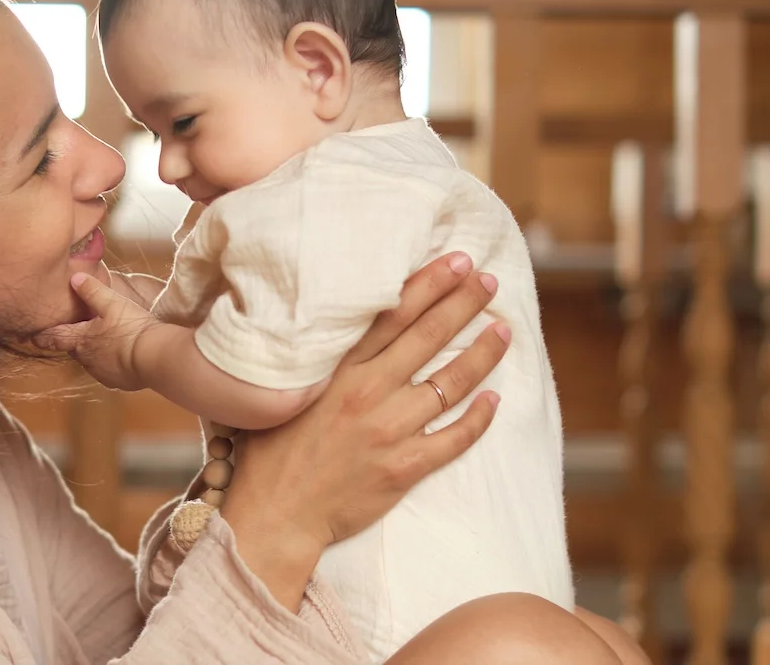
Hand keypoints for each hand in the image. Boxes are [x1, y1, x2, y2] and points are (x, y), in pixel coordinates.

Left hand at [34, 273, 157, 391]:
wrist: (154, 358)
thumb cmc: (130, 327)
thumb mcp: (111, 302)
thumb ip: (92, 290)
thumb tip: (74, 278)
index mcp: (80, 340)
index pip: (53, 338)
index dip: (42, 336)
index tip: (32, 336)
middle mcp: (86, 359)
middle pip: (73, 348)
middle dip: (74, 340)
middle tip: (77, 331)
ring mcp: (102, 373)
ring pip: (91, 360)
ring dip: (94, 352)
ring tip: (106, 341)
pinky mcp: (118, 382)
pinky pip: (109, 371)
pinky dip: (111, 363)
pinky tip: (122, 355)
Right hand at [218, 253, 506, 608]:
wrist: (275, 513)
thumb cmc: (272, 451)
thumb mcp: (285, 391)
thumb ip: (315, 360)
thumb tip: (331, 324)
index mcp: (338, 371)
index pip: (392, 315)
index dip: (428, 285)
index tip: (457, 262)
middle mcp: (367, 394)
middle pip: (427, 338)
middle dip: (463, 303)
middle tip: (488, 280)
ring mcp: (389, 431)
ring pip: (449, 385)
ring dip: (482, 354)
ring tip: (503, 330)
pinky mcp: (403, 468)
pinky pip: (454, 439)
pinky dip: (479, 419)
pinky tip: (495, 400)